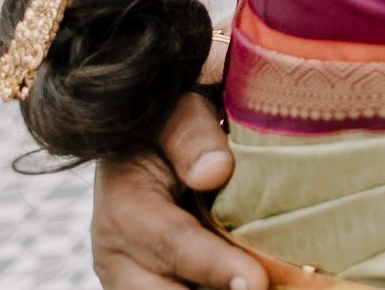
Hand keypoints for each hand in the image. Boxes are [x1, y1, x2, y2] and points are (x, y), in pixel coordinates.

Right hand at [90, 93, 257, 289]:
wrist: (144, 147)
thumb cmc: (169, 126)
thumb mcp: (178, 112)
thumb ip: (191, 136)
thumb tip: (214, 172)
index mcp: (123, 206)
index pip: (171, 243)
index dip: (214, 266)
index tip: (256, 283)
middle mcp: (117, 255)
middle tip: (265, 287)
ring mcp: (129, 280)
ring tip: (268, 283)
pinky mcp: (149, 288)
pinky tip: (263, 282)